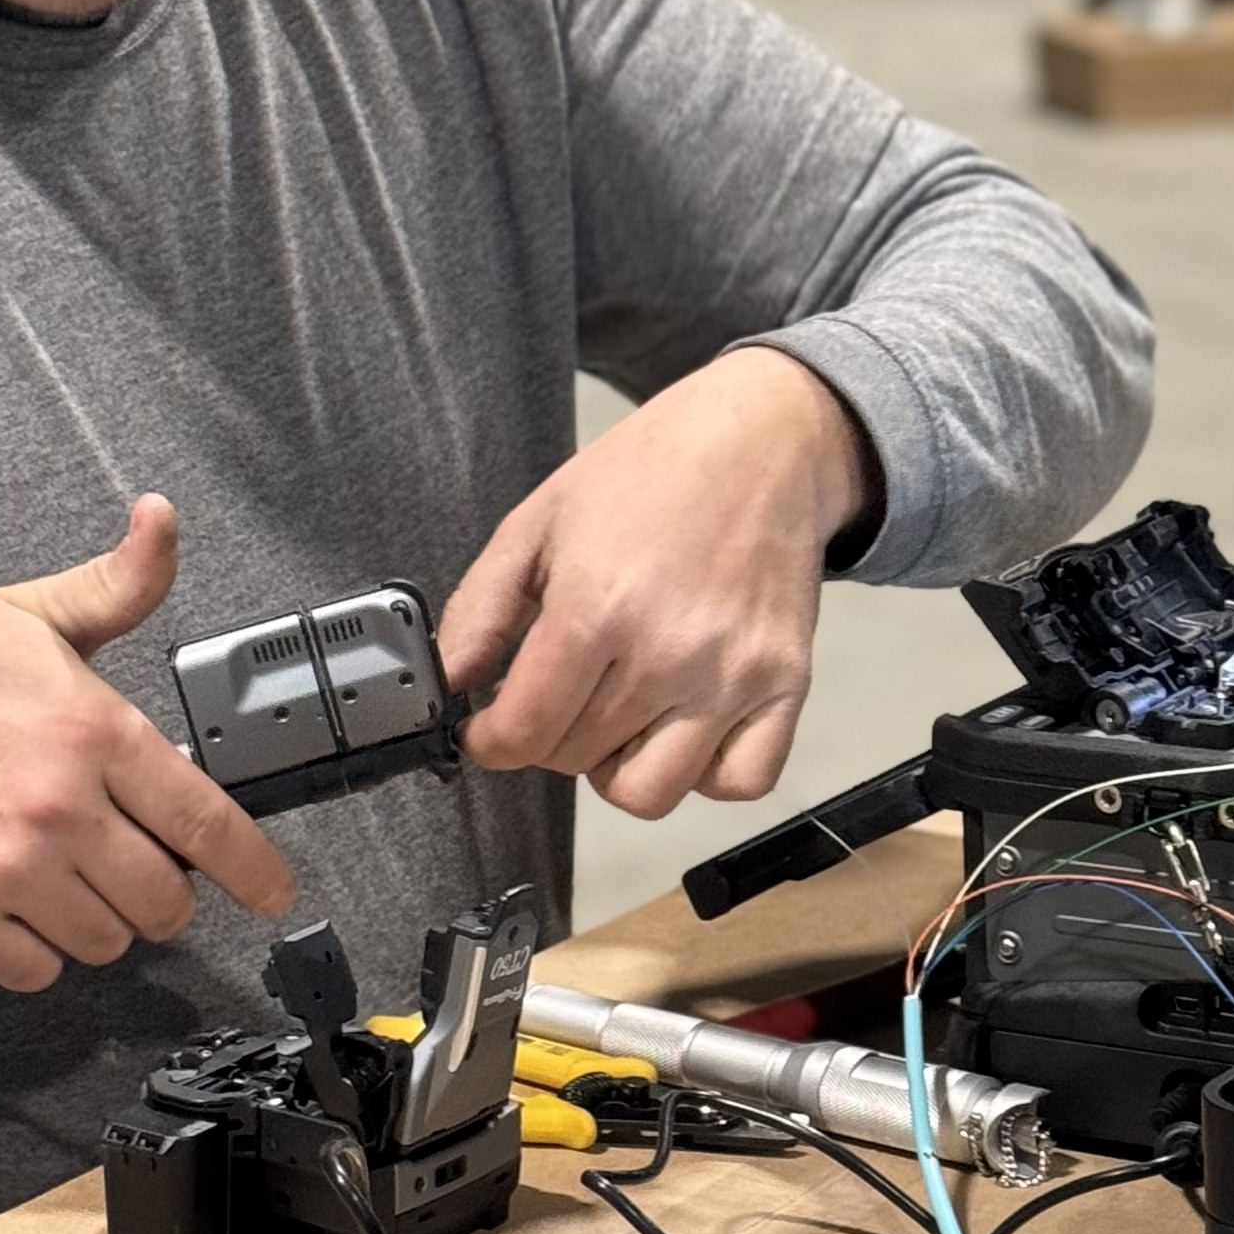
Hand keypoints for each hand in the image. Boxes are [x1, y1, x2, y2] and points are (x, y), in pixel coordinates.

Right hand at [0, 494, 294, 992]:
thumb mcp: (27, 615)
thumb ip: (116, 585)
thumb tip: (162, 520)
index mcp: (90, 731)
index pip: (205, 821)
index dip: (254, 869)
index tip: (274, 893)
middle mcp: (57, 807)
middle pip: (163, 902)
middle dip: (157, 893)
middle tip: (122, 865)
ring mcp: (5, 869)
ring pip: (104, 943)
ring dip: (93, 919)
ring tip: (52, 871)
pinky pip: (36, 971)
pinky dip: (31, 951)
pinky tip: (6, 899)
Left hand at [437, 351, 875, 819]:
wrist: (761, 440)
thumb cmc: (651, 472)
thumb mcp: (540, 521)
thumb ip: (482, 607)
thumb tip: (447, 679)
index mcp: (598, 605)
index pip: (524, 731)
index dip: (490, 741)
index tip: (489, 729)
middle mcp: (669, 651)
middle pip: (577, 759)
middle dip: (547, 737)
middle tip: (557, 692)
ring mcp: (733, 675)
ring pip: (651, 792)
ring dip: (617, 768)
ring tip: (615, 716)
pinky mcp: (786, 683)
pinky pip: (739, 780)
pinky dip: (705, 772)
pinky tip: (682, 727)